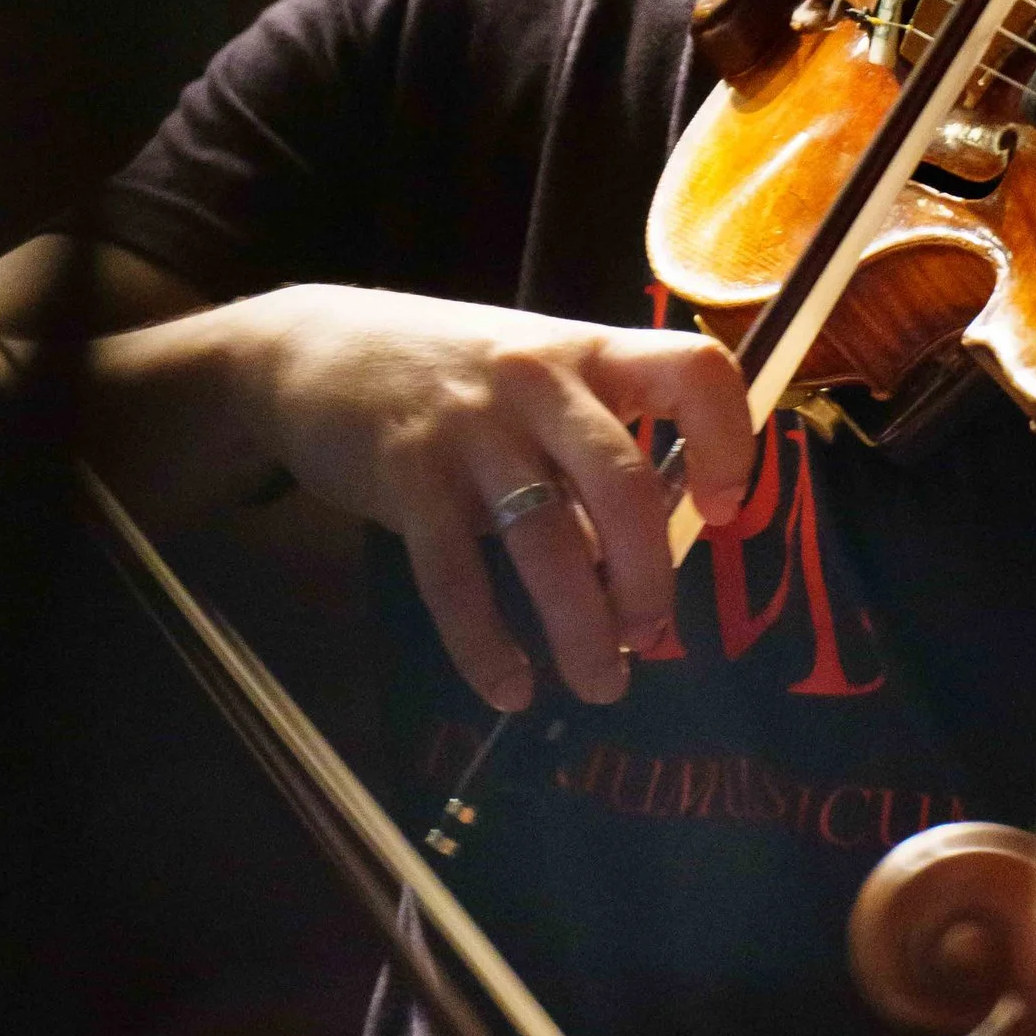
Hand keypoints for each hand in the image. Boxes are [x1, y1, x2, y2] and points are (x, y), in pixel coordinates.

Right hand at [252, 288, 753, 707]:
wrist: (307, 350)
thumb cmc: (444, 374)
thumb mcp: (528, 389)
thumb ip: (582, 462)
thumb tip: (635, 567)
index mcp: (588, 350)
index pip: (693, 373)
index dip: (729, 444)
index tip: (720, 511)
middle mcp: (538, 379)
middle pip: (624, 486)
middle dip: (648, 579)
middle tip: (652, 636)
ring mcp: (470, 424)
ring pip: (546, 542)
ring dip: (582, 630)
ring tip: (599, 683)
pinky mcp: (405, 472)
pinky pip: (456, 576)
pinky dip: (486, 645)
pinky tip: (508, 685)